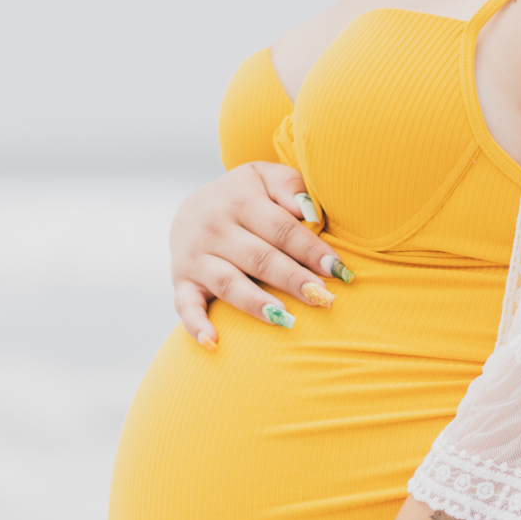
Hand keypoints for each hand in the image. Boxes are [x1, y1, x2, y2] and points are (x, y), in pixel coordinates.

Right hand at [169, 162, 351, 347]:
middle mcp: (214, 228)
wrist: (192, 209)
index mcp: (240, 201)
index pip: (281, 229)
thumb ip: (289, 186)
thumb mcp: (264, 177)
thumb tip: (308, 210)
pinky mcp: (181, 281)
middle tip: (322, 297)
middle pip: (259, 257)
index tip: (339, 270)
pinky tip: (212, 342)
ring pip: (228, 283)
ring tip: (285, 319)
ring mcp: (195, 257)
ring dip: (256, 303)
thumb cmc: (243, 198)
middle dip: (292, 279)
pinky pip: (186, 305)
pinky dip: (196, 324)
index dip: (310, 250)